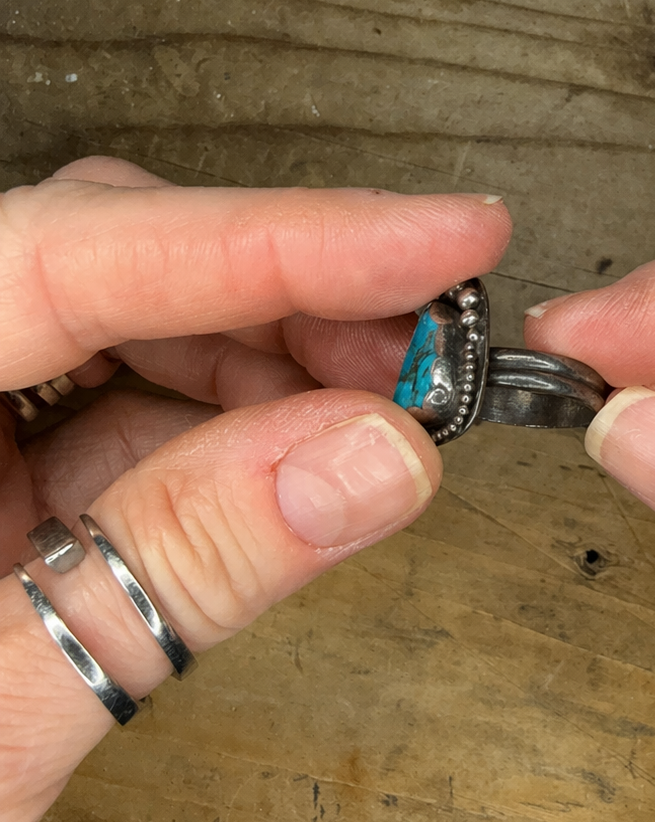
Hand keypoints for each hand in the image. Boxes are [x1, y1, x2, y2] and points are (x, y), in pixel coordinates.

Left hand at [0, 157, 509, 821]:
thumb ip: (174, 581)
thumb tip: (361, 460)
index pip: (60, 263)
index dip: (268, 243)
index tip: (426, 241)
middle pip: (97, 265)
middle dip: (284, 303)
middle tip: (422, 353)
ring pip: (124, 327)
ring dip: (273, 367)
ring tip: (380, 419)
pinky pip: (120, 416)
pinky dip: (232, 439)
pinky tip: (299, 469)